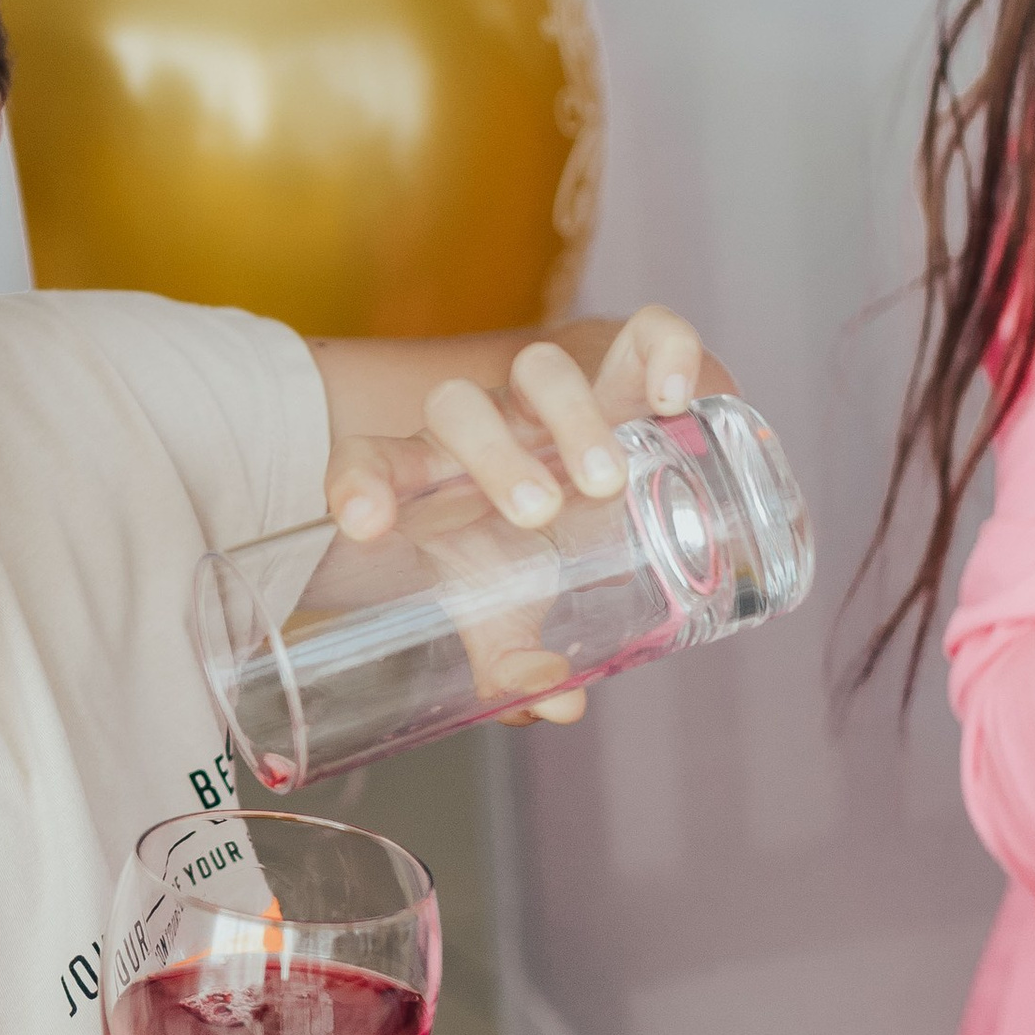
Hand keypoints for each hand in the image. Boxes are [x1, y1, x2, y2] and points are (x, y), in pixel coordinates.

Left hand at [321, 305, 727, 726]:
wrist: (599, 493)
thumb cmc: (526, 557)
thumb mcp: (509, 612)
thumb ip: (512, 661)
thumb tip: (553, 701)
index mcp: (432, 480)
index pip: (372, 458)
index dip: (360, 481)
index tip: (365, 524)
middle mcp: (487, 426)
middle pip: (460, 408)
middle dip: (492, 456)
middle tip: (537, 514)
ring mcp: (556, 394)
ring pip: (540, 368)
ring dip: (570, 417)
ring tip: (604, 482)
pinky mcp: (629, 369)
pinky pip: (643, 333)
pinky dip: (662, 350)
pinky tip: (674, 399)